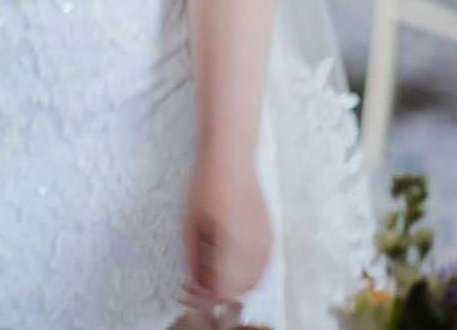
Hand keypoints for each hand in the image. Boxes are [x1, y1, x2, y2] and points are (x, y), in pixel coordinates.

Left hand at [180, 153, 270, 310]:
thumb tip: (194, 284)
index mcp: (234, 244)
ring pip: (254, 283)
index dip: (202, 297)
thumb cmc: (207, 186)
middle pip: (239, 291)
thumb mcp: (191, 223)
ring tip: (210, 276)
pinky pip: (263, 269)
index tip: (185, 292)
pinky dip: (247, 277)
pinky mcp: (271, 237)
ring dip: (233, 288)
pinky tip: (230, 269)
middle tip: (195, 286)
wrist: (231, 158)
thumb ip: (194, 258)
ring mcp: (267, 243)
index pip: (223, 289)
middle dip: (216, 294)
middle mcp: (256, 247)